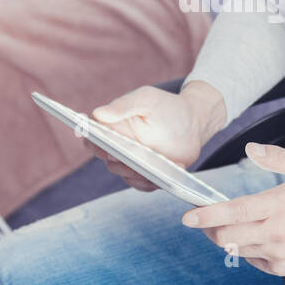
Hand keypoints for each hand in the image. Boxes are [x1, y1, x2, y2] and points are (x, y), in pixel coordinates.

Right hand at [88, 82, 224, 191]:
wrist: (194, 123)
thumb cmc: (166, 107)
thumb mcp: (146, 99)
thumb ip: (123, 105)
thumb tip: (98, 113)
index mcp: (113, 127)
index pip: (93, 137)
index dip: (91, 140)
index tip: (96, 140)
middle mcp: (119, 148)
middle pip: (107, 159)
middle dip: (115, 158)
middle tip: (123, 155)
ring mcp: (133, 163)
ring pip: (124, 174)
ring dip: (134, 172)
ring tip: (150, 167)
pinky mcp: (148, 176)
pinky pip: (143, 185)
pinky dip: (151, 181)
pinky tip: (164, 174)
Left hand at [181, 142, 284, 275]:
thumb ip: (277, 158)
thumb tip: (252, 149)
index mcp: (277, 206)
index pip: (234, 213)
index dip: (207, 216)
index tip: (188, 217)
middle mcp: (275, 233)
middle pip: (226, 237)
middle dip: (211, 228)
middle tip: (209, 219)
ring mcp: (278, 254)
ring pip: (236, 250)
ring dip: (228, 239)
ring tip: (234, 226)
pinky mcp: (282, 267)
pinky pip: (253, 261)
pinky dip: (247, 250)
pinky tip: (257, 238)